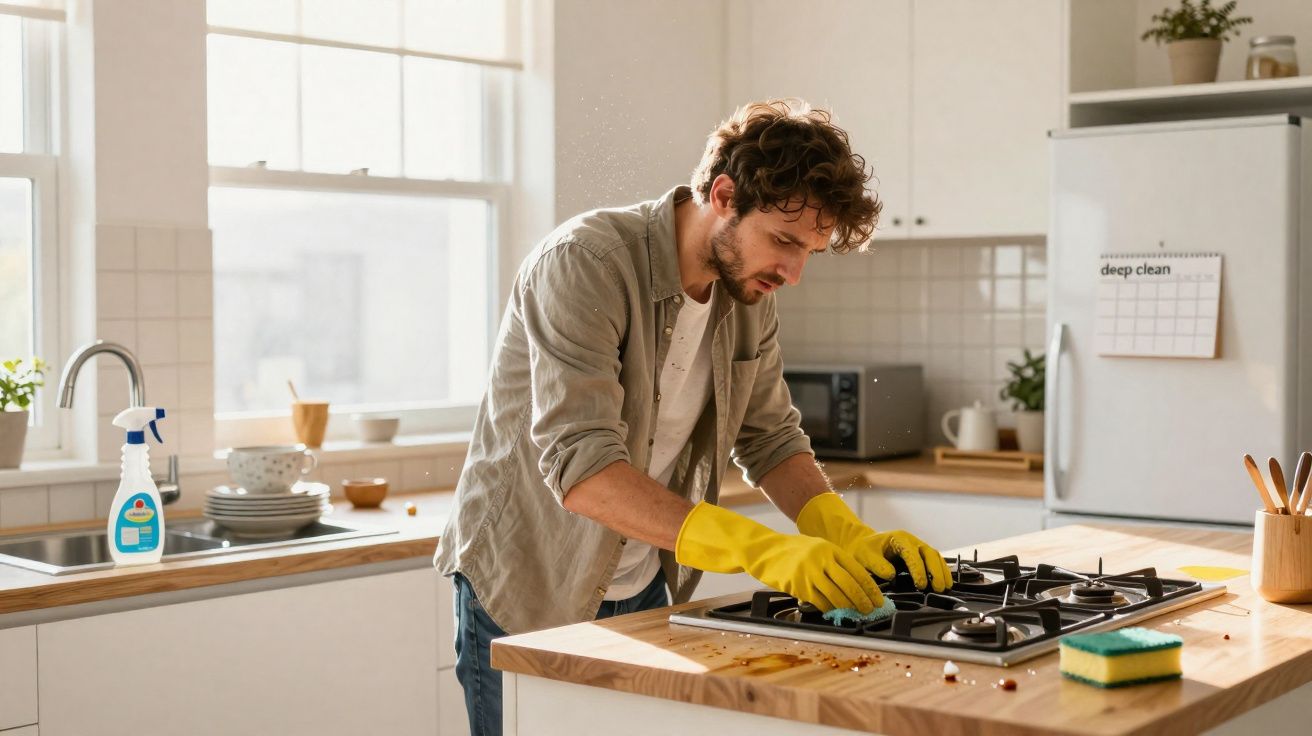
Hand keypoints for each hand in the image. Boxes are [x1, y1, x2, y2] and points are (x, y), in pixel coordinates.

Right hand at [675, 501, 882, 611]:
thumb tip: (856, 582)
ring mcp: (810, 574)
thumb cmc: (792, 550)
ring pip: (837, 596)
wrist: (765, 552)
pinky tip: (836, 612)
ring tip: (857, 614)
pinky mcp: (799, 587)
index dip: (870, 587)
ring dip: (849, 608)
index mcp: (829, 549)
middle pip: (850, 585)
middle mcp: (822, 560)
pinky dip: (831, 609)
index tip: (878, 598)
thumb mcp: (816, 547)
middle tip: (871, 610)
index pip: (857, 570)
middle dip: (864, 600)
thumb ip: (834, 561)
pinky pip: (821, 602)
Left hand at [795, 492, 951, 592]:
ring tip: (944, 588)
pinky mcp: (920, 555)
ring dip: (942, 572)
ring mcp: (917, 546)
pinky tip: (944, 583)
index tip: (920, 584)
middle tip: (937, 588)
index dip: (918, 569)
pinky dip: (941, 571)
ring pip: (935, 556)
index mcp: (898, 538)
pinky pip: (934, 561)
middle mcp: (911, 540)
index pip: (912, 552)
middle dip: (935, 571)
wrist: (862, 545)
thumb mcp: (864, 555)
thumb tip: (891, 574)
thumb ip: (876, 564)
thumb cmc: (863, 550)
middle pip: (929, 553)